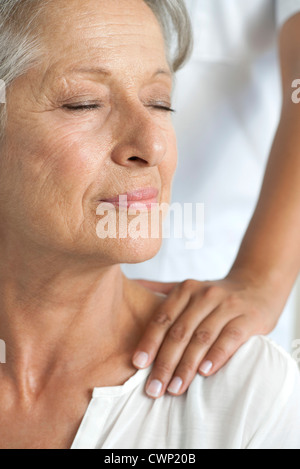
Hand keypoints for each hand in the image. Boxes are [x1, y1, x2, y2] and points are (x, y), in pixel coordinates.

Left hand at [132, 272, 280, 398]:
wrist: (258, 287)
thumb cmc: (216, 296)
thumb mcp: (189, 289)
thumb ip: (160, 290)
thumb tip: (132, 286)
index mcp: (186, 290)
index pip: (163, 317)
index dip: (149, 341)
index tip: (137, 364)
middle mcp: (205, 295)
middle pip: (180, 332)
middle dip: (165, 362)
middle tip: (153, 388)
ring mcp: (228, 305)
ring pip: (202, 338)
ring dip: (186, 366)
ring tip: (175, 388)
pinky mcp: (249, 318)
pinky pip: (230, 338)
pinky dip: (216, 356)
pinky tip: (204, 373)